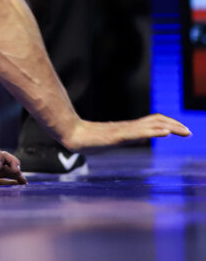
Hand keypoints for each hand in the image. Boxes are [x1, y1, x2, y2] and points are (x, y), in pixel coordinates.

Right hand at [63, 114, 191, 150]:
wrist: (72, 135)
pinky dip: (154, 131)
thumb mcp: (111, 140)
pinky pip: (139, 132)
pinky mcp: (118, 135)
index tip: (182, 129)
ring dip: (169, 127)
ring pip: (150, 125)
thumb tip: (139, 138)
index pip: (153, 121)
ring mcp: (124, 131)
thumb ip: (124, 137)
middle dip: (174, 124)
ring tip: (183, 131)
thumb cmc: (88, 139)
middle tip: (189, 132)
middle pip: (156, 121)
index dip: (169, 123)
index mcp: (128, 128)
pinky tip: (165, 132)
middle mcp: (128, 127)